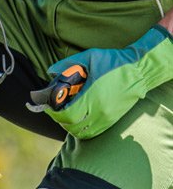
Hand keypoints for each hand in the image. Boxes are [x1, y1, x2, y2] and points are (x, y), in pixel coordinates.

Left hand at [44, 25, 171, 138]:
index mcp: (92, 96)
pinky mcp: (113, 120)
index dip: (55, 113)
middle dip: (60, 119)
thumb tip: (51, 71)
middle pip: (72, 125)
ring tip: (66, 115)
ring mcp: (107, 117)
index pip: (67, 114)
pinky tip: (78, 118)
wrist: (140, 70)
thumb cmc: (114, 62)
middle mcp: (100, 111)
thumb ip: (68, 64)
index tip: (48, 107)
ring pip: (82, 132)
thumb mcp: (90, 57)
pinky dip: (82, 129)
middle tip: (55, 110)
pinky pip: (93, 132)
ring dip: (70, 126)